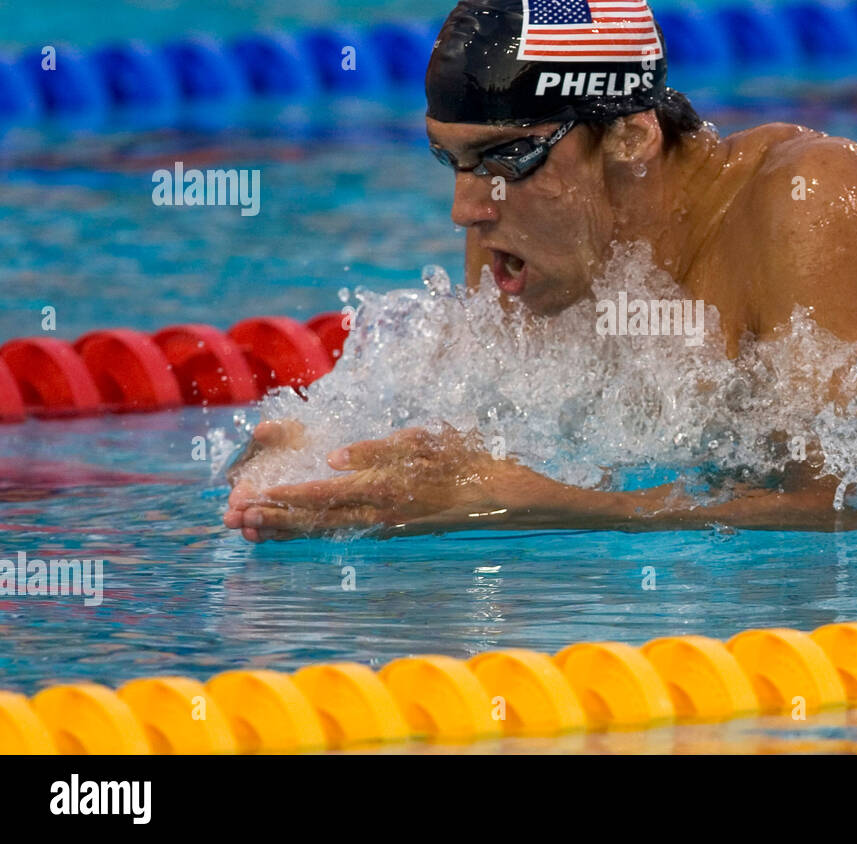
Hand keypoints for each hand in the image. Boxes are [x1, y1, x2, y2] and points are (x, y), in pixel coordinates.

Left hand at [224, 425, 511, 542]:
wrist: (506, 499)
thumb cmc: (470, 461)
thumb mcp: (427, 441)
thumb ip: (378, 449)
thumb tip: (333, 458)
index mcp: (387, 487)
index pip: (324, 494)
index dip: (285, 497)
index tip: (251, 498)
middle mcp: (381, 514)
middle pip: (317, 519)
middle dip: (274, 518)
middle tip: (233, 520)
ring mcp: (388, 526)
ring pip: (328, 530)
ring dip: (289, 529)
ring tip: (252, 530)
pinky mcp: (396, 530)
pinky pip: (347, 532)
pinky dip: (317, 532)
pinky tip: (296, 531)